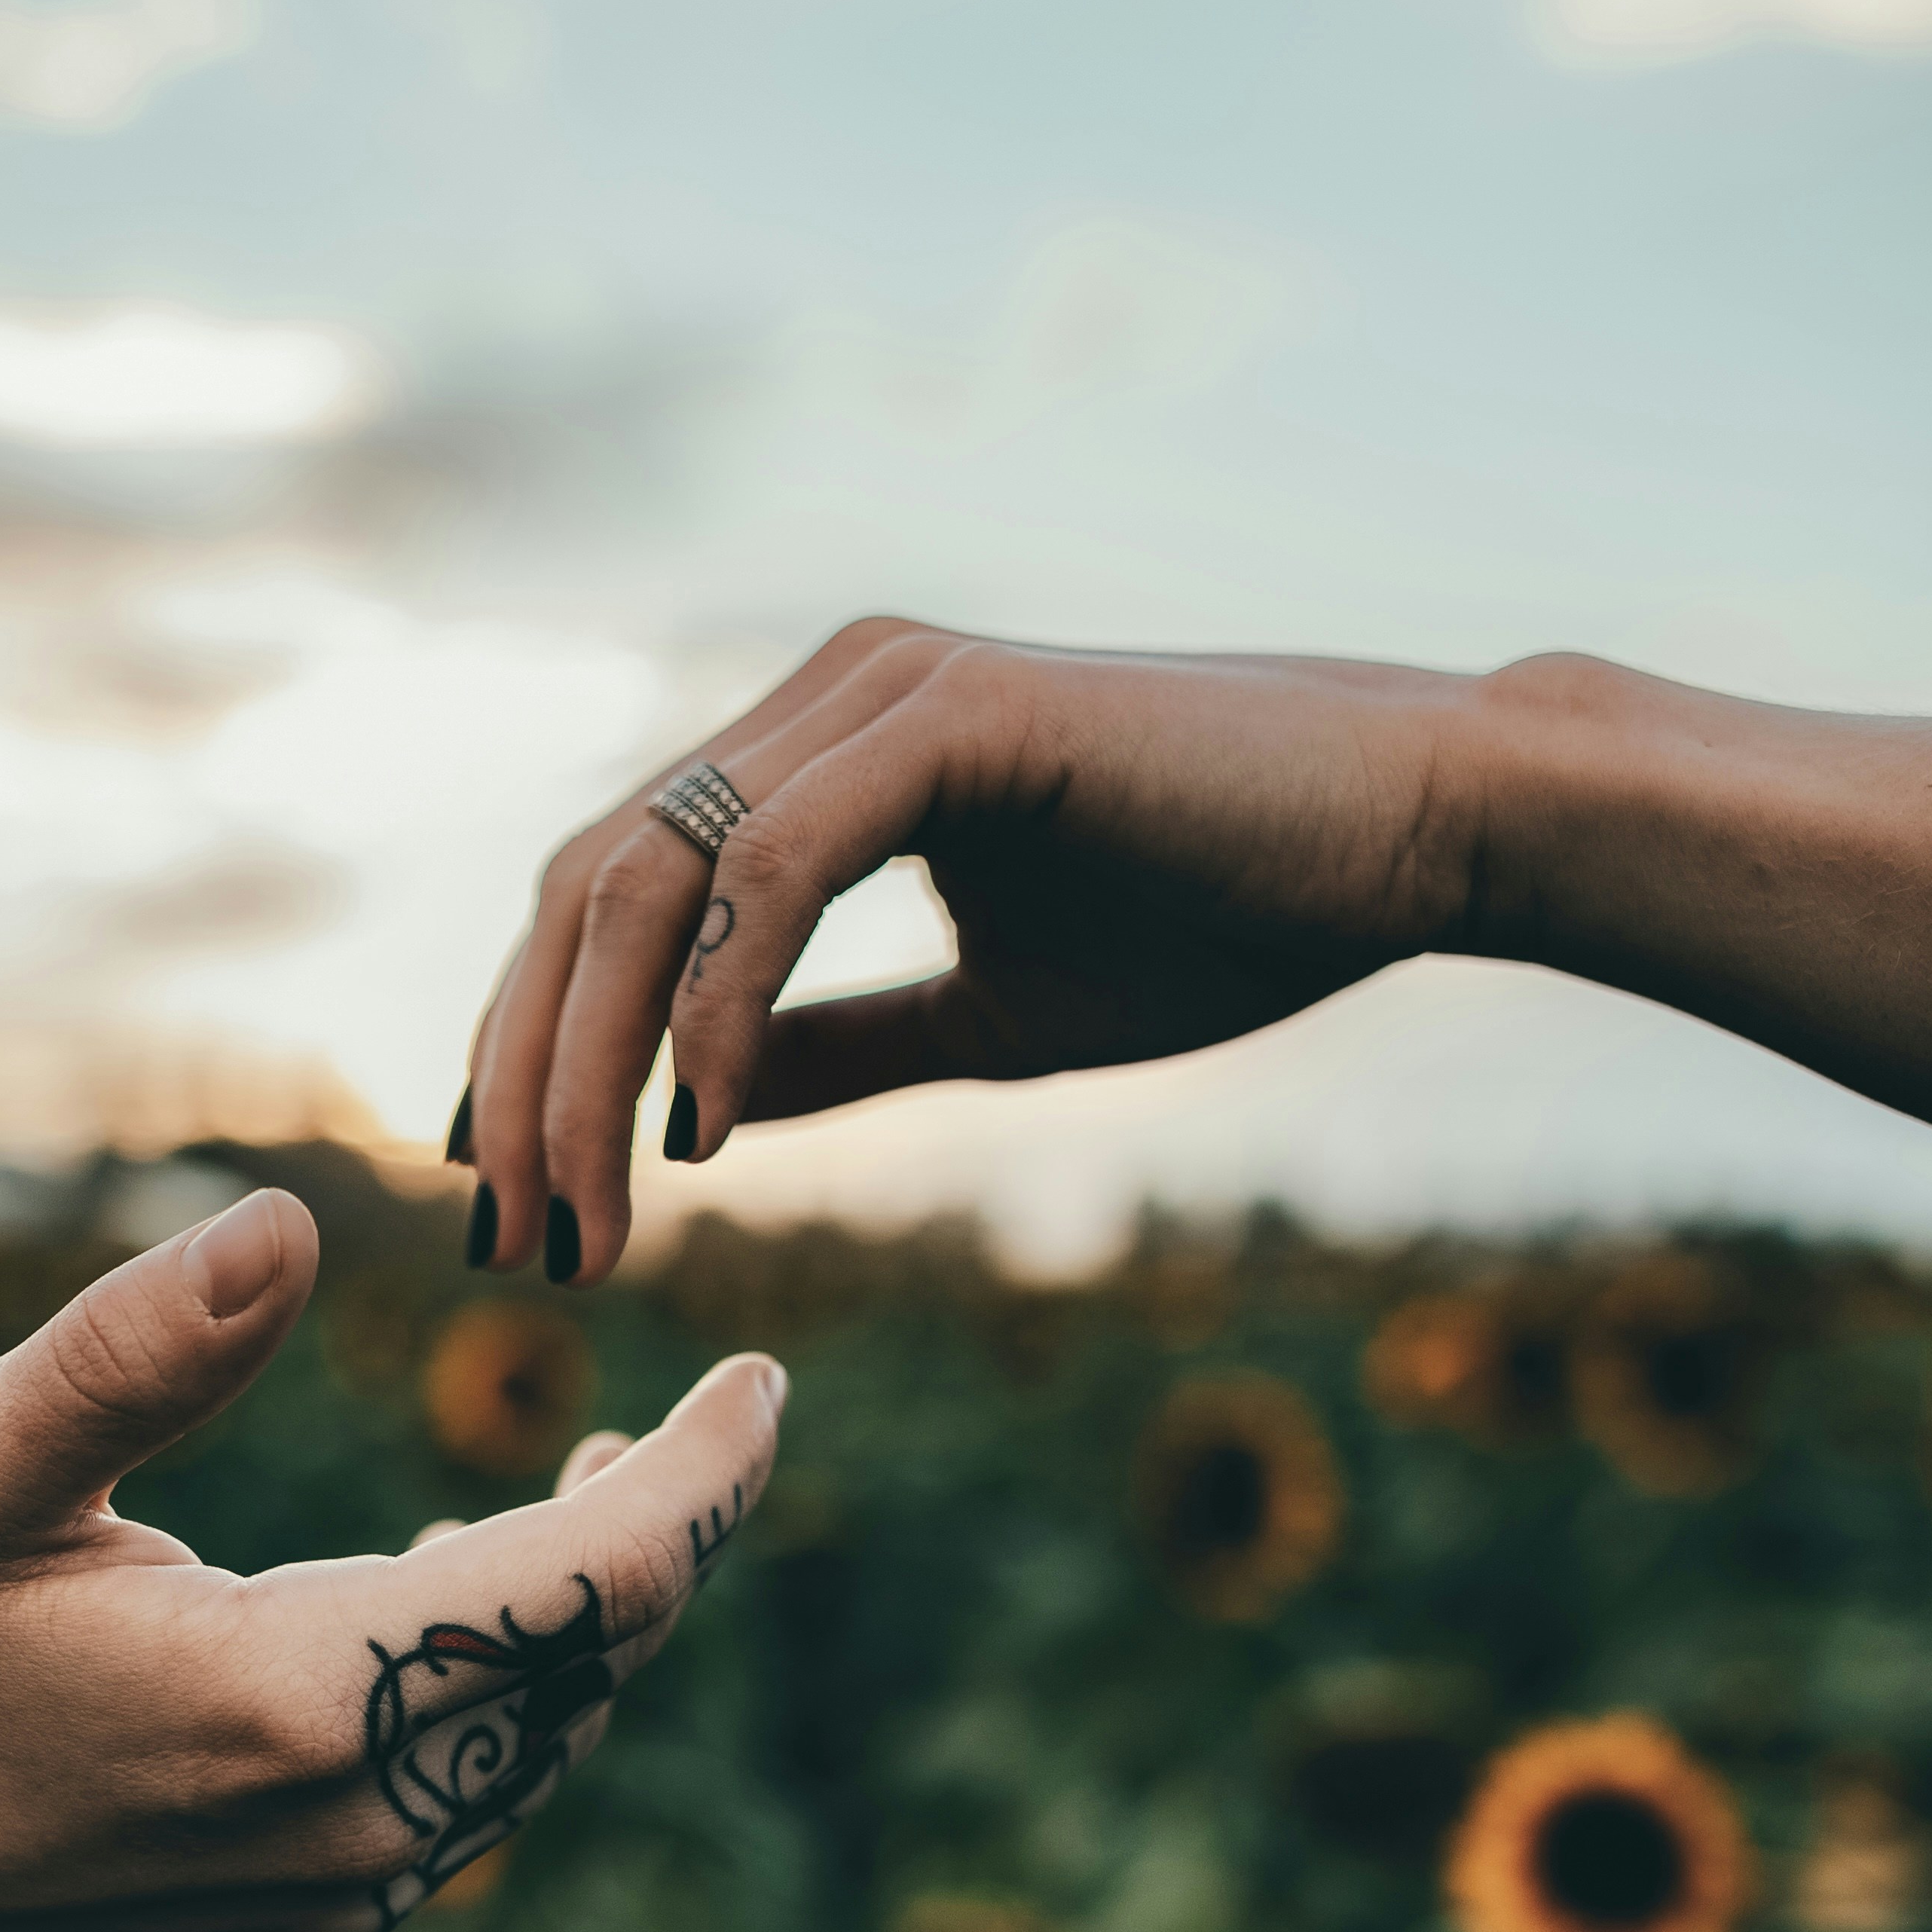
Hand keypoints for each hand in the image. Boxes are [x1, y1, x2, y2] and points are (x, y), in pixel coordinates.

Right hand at [0, 1187, 783, 1931]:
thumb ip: (138, 1346)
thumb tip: (291, 1227)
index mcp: (301, 1697)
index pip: (599, 1581)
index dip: (705, 1476)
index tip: (767, 1381)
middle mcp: (354, 1821)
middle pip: (597, 1663)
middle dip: (661, 1535)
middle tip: (692, 1420)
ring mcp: (343, 1896)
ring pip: (547, 1737)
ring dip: (580, 1617)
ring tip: (580, 1491)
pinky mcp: (317, 1929)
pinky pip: (475, 1802)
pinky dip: (503, 1696)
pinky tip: (447, 1603)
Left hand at [459, 620, 1492, 1282]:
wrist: (1418, 834)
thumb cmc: (1233, 915)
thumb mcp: (990, 1017)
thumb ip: (840, 1050)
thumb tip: (698, 1122)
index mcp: (823, 751)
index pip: (607, 893)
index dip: (532, 1043)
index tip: (512, 1199)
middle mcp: (828, 696)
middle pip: (589, 885)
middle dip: (527, 1074)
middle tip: (520, 1242)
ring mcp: (884, 688)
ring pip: (652, 877)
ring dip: (590, 1062)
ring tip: (592, 1219)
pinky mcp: (955, 711)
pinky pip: (775, 866)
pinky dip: (719, 1002)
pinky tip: (706, 1123)